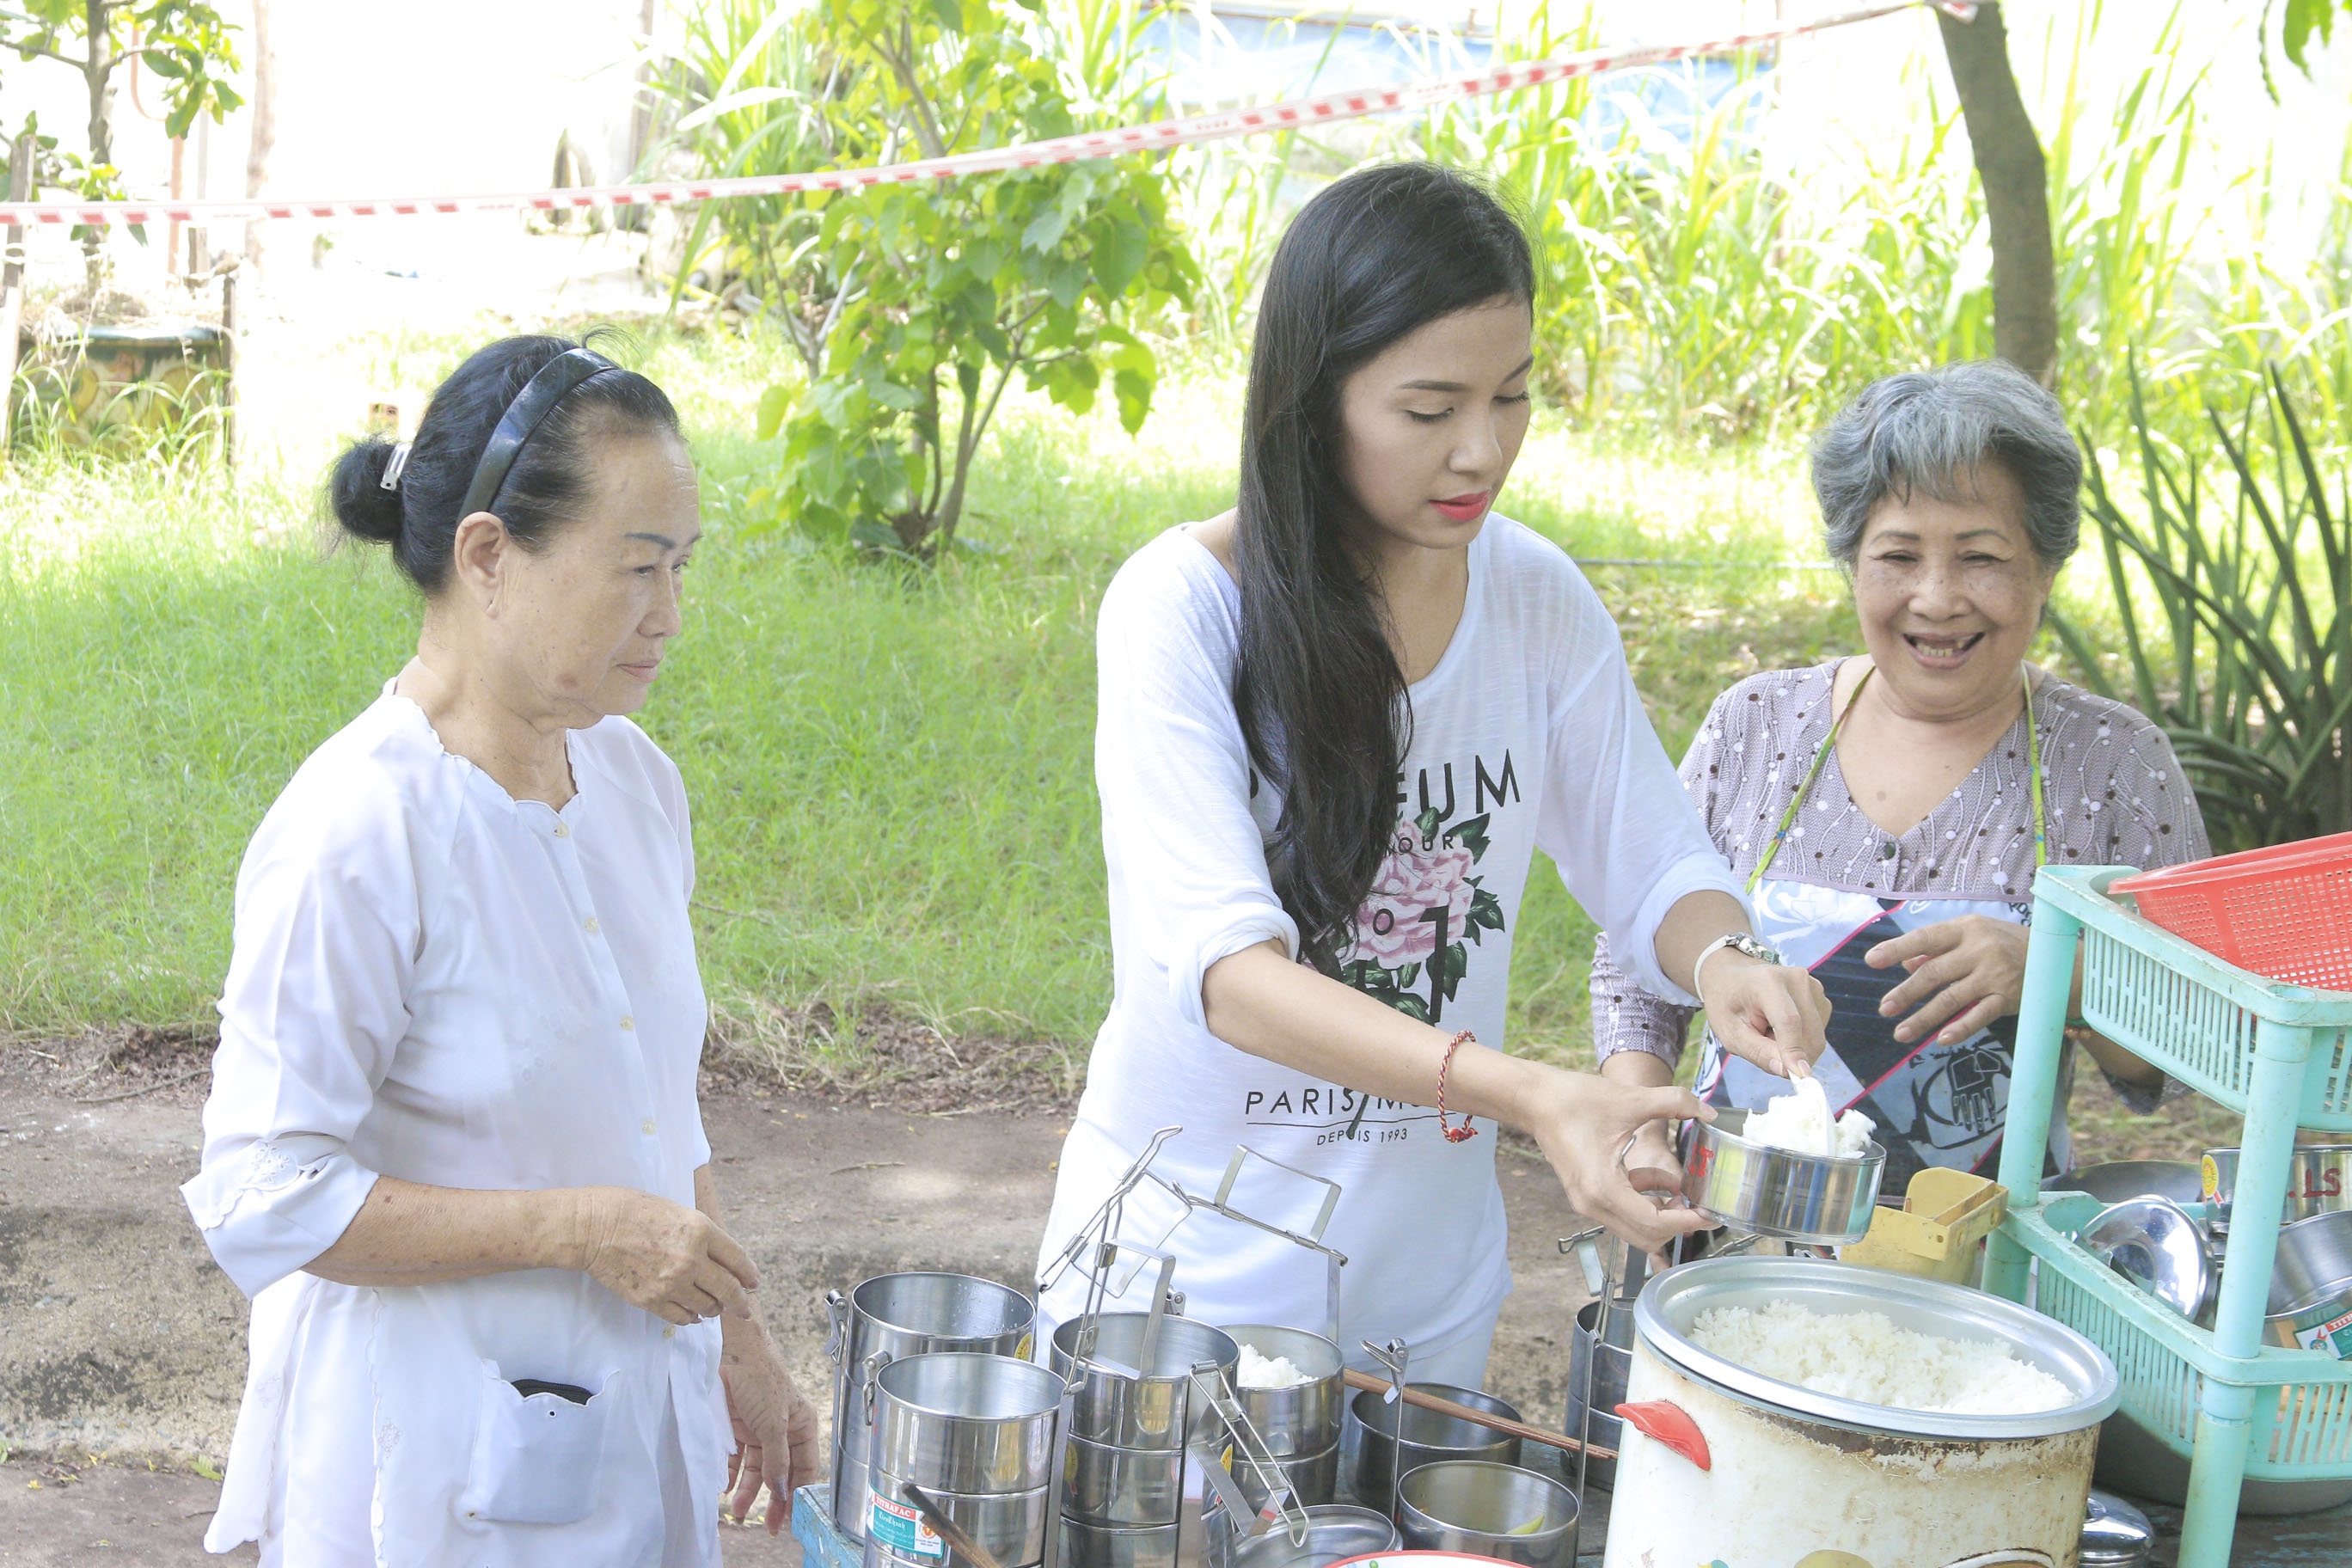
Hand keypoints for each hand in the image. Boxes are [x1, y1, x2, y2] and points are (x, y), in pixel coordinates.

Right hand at [568, 1186, 759, 1325]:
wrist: (592, 1227)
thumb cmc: (631, 1209)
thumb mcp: (677, 1211)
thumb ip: (700, 1234)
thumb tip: (718, 1257)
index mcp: (700, 1230)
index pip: (737, 1259)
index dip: (749, 1273)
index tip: (754, 1282)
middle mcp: (691, 1259)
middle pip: (728, 1289)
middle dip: (741, 1301)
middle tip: (745, 1308)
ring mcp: (671, 1282)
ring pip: (707, 1306)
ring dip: (714, 1309)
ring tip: (715, 1307)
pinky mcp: (651, 1300)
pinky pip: (682, 1317)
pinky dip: (692, 1318)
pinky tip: (694, 1315)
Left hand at [722, 1317, 822, 1533]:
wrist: (731, 1352)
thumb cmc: (762, 1380)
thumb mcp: (774, 1424)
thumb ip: (777, 1460)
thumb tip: (780, 1491)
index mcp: (802, 1426)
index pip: (804, 1468)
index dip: (797, 1493)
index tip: (788, 1518)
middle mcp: (783, 1430)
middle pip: (780, 1472)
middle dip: (773, 1498)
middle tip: (766, 1525)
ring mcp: (758, 1429)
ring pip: (756, 1468)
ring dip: (747, 1489)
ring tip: (736, 1510)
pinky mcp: (736, 1427)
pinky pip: (735, 1458)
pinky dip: (729, 1473)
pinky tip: (724, 1487)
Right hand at [1527, 1071, 1717, 1254]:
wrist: (1535, 1100)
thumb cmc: (1575, 1100)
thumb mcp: (1631, 1099)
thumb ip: (1675, 1102)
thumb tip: (1709, 1112)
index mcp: (1604, 1188)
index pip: (1653, 1224)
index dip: (1686, 1222)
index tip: (1709, 1214)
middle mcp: (1593, 1204)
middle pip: (1645, 1237)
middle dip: (1677, 1224)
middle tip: (1699, 1205)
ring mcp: (1588, 1203)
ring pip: (1635, 1228)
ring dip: (1662, 1213)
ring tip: (1681, 1190)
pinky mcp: (1588, 1196)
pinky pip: (1624, 1213)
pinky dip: (1645, 1202)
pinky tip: (1658, 1180)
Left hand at [1696, 950, 1828, 1078]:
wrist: (1733, 976)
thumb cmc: (1727, 1004)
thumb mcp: (1730, 1032)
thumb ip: (1758, 1052)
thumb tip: (1788, 1072)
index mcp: (1767, 982)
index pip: (1789, 1021)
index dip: (1795, 1051)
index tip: (1800, 1078)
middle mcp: (1797, 980)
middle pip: (1809, 1034)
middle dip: (1791, 1056)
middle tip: (1763, 1045)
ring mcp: (1813, 987)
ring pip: (1816, 1037)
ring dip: (1795, 1048)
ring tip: (1769, 1032)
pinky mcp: (1821, 998)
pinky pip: (1817, 1033)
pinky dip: (1801, 1040)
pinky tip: (1781, 1028)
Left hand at [1866, 915, 2027, 1045]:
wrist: (2057, 959)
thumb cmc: (2005, 944)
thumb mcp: (1973, 935)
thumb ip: (1939, 949)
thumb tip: (1906, 963)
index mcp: (1965, 928)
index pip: (1925, 938)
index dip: (1896, 949)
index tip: (1871, 960)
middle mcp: (1979, 949)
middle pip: (1933, 973)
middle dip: (1906, 994)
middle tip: (1884, 1008)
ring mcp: (1994, 975)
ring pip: (1951, 998)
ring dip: (1924, 1018)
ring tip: (1901, 1033)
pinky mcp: (2007, 998)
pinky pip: (1979, 1016)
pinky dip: (1960, 1028)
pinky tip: (1941, 1039)